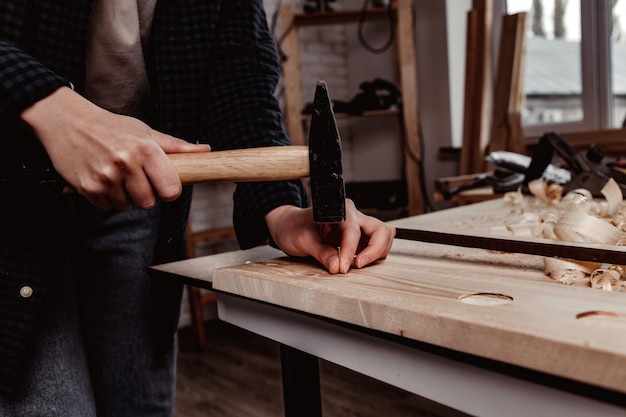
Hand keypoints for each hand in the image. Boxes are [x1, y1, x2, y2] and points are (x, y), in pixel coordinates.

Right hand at [20, 86, 210, 210]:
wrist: (67, 122)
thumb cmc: (111, 127)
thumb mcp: (145, 131)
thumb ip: (175, 146)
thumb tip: (206, 151)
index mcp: (145, 149)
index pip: (171, 190)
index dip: (169, 190)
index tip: (163, 184)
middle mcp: (126, 163)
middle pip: (149, 203)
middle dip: (146, 195)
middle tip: (137, 178)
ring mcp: (105, 177)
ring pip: (128, 206)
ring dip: (125, 197)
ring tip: (117, 176)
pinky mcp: (87, 187)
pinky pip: (107, 207)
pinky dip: (107, 198)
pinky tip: (103, 179)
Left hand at [265, 199, 395, 273]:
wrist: (288, 225)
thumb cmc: (293, 226)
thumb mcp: (302, 240)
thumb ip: (321, 253)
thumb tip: (336, 267)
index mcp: (339, 210)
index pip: (353, 230)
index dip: (350, 251)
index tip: (343, 268)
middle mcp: (352, 215)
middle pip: (380, 229)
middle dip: (375, 250)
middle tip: (358, 266)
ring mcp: (357, 225)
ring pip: (383, 236)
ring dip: (376, 252)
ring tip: (357, 264)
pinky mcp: (359, 236)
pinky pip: (375, 244)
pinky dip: (373, 255)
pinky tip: (357, 262)